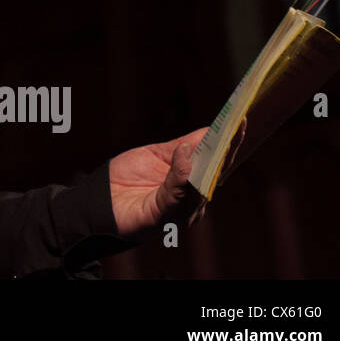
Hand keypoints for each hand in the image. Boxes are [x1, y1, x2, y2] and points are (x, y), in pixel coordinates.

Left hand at [108, 120, 245, 242]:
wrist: (99, 200)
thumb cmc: (126, 178)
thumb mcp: (155, 155)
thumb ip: (180, 147)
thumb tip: (208, 131)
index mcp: (192, 183)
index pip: (216, 162)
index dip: (229, 143)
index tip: (240, 121)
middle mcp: (192, 200)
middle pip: (215, 175)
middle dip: (226, 151)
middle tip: (236, 128)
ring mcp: (180, 212)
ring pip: (199, 187)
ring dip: (205, 162)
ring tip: (211, 139)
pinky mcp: (163, 218)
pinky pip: (177, 196)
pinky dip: (182, 177)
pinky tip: (184, 159)